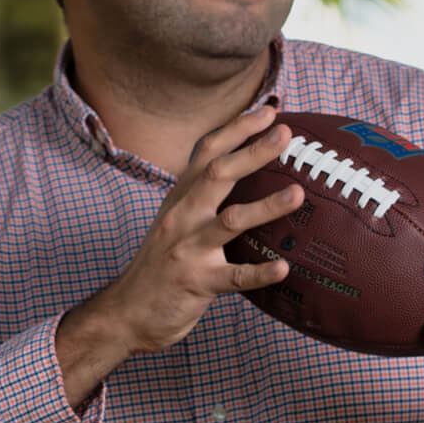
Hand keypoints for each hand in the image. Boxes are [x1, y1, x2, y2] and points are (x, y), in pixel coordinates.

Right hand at [76, 106, 302, 356]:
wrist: (126, 312)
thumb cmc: (161, 263)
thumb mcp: (174, 220)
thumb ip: (201, 195)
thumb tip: (239, 166)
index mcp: (180, 198)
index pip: (207, 151)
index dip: (237, 128)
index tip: (269, 110)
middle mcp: (182, 216)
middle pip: (218, 174)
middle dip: (253, 152)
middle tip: (285, 134)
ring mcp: (189, 249)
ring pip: (230, 221)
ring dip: (266, 206)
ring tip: (298, 194)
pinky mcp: (197, 283)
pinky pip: (234, 277)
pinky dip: (260, 272)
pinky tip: (284, 267)